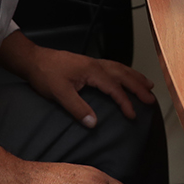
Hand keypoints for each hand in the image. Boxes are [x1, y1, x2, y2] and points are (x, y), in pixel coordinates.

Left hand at [0, 32, 155, 128]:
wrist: (33, 60)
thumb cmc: (45, 74)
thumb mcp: (59, 94)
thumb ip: (78, 108)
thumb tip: (93, 123)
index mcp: (92, 71)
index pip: (114, 88)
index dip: (125, 102)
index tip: (132, 114)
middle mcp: (96, 65)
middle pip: (124, 75)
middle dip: (139, 87)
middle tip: (151, 98)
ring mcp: (93, 63)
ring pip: (121, 68)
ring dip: (135, 76)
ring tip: (147, 84)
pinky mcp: (89, 63)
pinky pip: (113, 66)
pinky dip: (125, 71)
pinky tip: (126, 75)